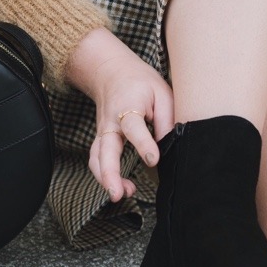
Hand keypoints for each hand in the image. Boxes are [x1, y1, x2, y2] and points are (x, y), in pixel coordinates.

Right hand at [65, 27, 174, 203]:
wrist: (110, 71)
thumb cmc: (140, 82)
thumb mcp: (161, 92)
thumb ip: (166, 118)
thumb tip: (170, 146)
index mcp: (127, 106)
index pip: (133, 127)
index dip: (143, 144)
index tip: (153, 159)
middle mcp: (110, 122)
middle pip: (105, 149)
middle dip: (109, 173)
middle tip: (117, 193)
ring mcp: (103, 132)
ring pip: (96, 158)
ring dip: (105, 179)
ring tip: (120, 195)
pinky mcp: (101, 139)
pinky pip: (96, 159)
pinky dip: (104, 176)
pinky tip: (119, 188)